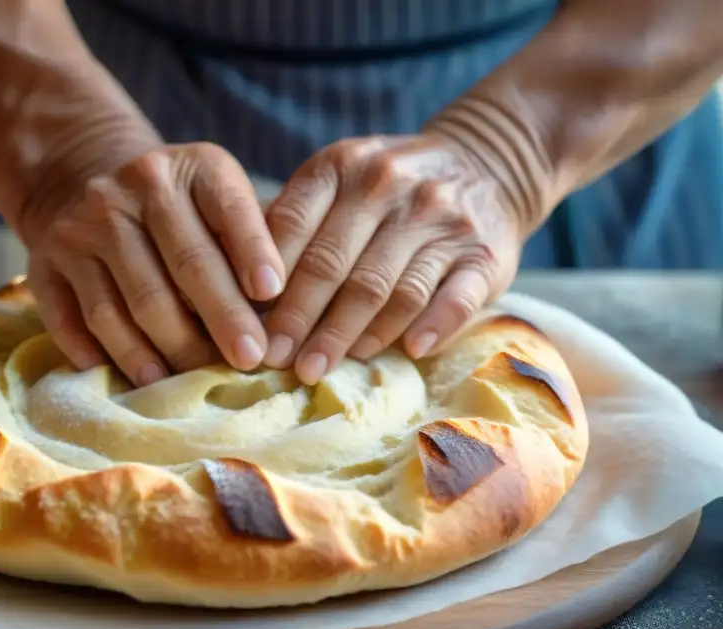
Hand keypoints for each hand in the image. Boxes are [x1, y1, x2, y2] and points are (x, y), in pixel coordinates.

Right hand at [26, 142, 285, 386]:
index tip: (274, 295)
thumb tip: (287, 316)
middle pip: (184, 265)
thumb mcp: (220, 201)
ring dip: (162, 350)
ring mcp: (84, 224)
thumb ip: (253, 243)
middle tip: (249, 361)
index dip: (252, 252)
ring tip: (189, 382)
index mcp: (194, 167)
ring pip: (128, 302)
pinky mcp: (47, 262)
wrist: (83, 179)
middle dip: (221, 319)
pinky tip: (132, 379)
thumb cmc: (180, 212)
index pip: (229, 208)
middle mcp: (136, 187)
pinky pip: (74, 319)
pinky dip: (103, 354)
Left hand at [262, 134, 522, 383]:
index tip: (247, 325)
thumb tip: (237, 289)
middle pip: (335, 264)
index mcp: (344, 166)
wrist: (488, 163)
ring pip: (387, 288)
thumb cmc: (388, 189)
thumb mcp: (339, 180)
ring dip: (349, 335)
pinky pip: (453, 298)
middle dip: (298, 319)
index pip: (294, 225)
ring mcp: (442, 219)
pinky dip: (431, 327)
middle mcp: (392, 185)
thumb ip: (294, 221)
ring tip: (318, 368)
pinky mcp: (484, 254)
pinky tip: (407, 352)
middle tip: (274, 360)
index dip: (268, 281)